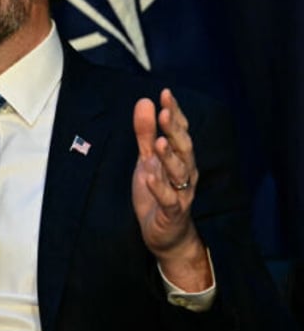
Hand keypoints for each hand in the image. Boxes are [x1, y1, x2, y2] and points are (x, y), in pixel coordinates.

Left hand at [132, 89, 210, 290]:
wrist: (166, 236)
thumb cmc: (158, 194)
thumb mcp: (146, 160)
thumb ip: (144, 133)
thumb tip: (144, 101)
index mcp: (179, 158)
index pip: (180, 131)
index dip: (174, 113)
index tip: (166, 94)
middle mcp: (185, 173)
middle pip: (183, 148)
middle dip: (174, 130)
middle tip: (164, 112)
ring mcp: (181, 193)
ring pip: (179, 173)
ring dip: (169, 157)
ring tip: (158, 142)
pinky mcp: (173, 213)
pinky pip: (169, 200)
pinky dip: (160, 188)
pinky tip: (148, 177)